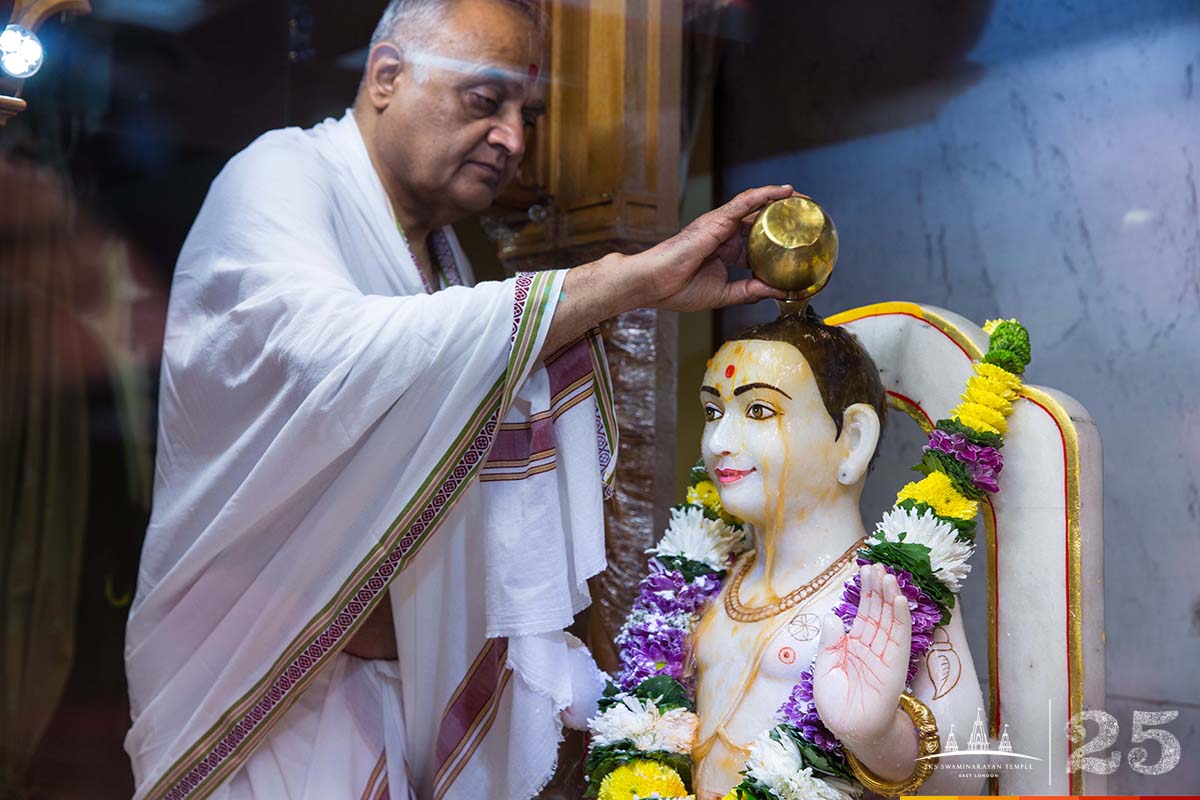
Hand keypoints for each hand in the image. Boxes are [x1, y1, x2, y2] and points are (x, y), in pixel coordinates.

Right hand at [630, 184, 794, 311]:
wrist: (654, 283)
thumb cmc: (678, 289)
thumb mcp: (724, 293)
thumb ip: (751, 290)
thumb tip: (780, 290)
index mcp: (726, 250)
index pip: (758, 240)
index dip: (779, 239)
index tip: (799, 242)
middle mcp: (725, 234)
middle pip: (761, 220)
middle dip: (785, 216)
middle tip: (809, 216)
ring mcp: (721, 225)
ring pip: (757, 206)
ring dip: (782, 201)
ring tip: (805, 199)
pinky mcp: (717, 220)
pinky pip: (746, 202)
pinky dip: (766, 194)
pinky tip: (785, 191)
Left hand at [812, 563, 911, 748]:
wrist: (852, 732)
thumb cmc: (836, 706)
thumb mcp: (824, 670)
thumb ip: (829, 643)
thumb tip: (832, 616)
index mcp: (853, 645)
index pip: (862, 613)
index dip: (865, 592)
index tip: (865, 569)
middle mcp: (871, 646)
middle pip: (877, 611)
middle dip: (878, 588)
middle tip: (878, 564)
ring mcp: (885, 655)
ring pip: (890, 620)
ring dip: (890, 597)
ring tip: (888, 575)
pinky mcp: (895, 665)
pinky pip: (899, 638)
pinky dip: (901, 619)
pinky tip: (900, 600)